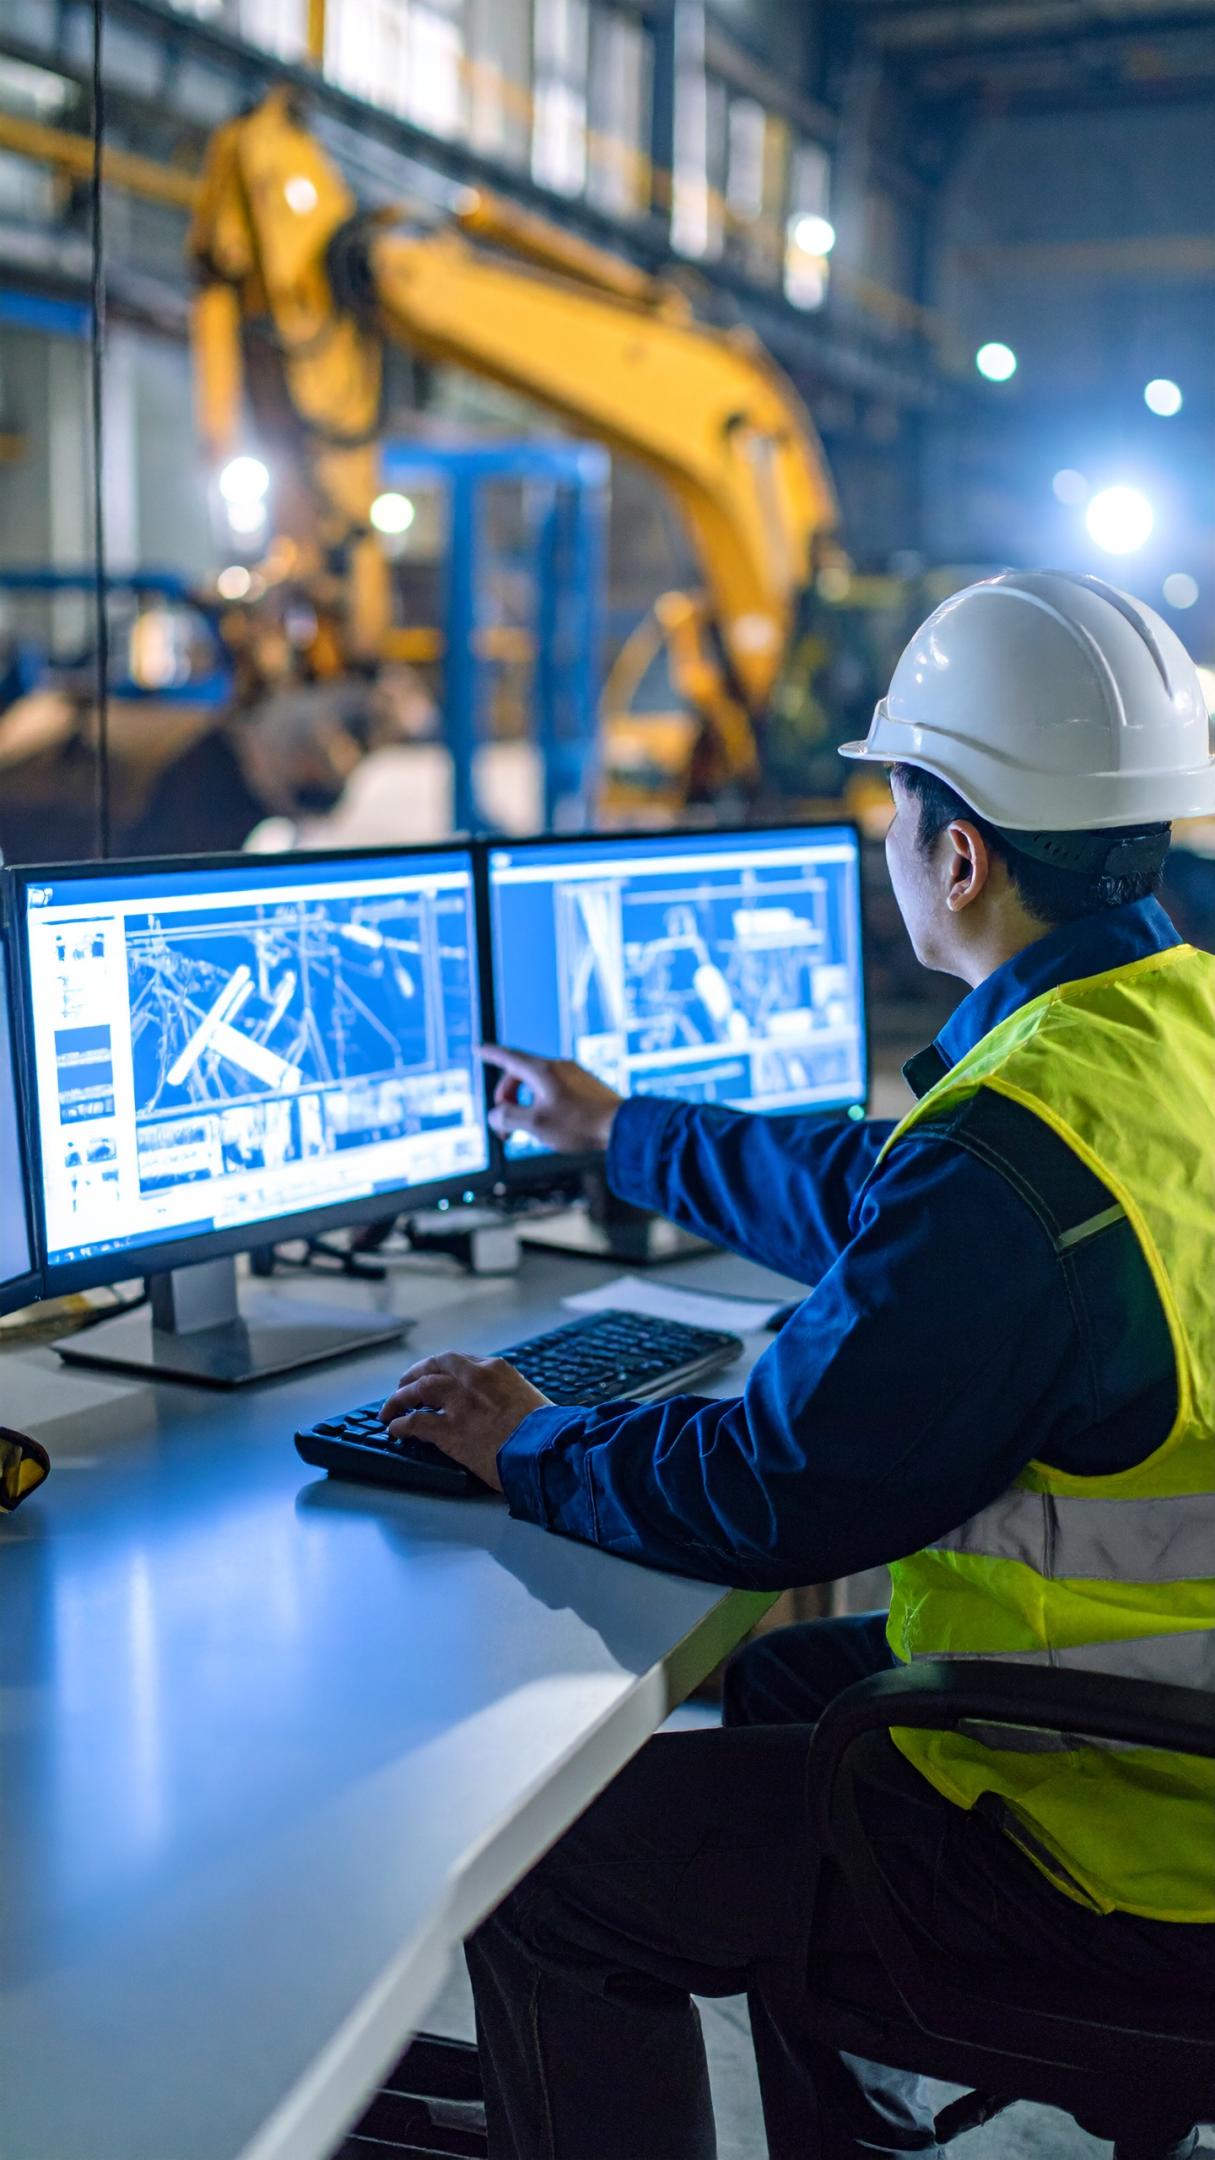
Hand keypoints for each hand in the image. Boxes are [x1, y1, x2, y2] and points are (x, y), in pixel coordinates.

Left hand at [380, 1352, 549, 1491]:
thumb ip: (509, 1394)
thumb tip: (503, 1407)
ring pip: (418, 1390)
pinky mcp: (449, 1430)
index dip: (441, 1369)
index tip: (434, 1376)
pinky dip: (401, 1425)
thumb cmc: (547, 1429)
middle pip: (433, 1367)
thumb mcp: (530, 1398)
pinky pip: (415, 1422)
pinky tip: (395, 1430)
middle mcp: (472, 1378)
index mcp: (495, 1368)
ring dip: (399, 1398)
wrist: (546, 1447)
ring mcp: (458, 1402)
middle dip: (414, 1375)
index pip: (459, 1361)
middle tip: (403, 1385)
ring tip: (389, 1409)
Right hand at [478, 1044, 622, 1154]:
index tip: (477, 1049)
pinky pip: (554, 1089)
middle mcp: (558, 1066)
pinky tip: (551, 1124)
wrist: (622, 1126)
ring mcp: (574, 1074)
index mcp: (542, 1071)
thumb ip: (507, 1117)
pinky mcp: (586, 1086)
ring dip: (524, 1104)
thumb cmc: (579, 1125)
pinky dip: (542, 1103)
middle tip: (505, 1127)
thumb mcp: (535, 1125)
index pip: (509, 1056)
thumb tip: (496, 1114)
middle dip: (506, 1098)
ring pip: (537, 1084)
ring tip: (528, 1130)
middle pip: (520, 1074)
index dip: (490, 1054)